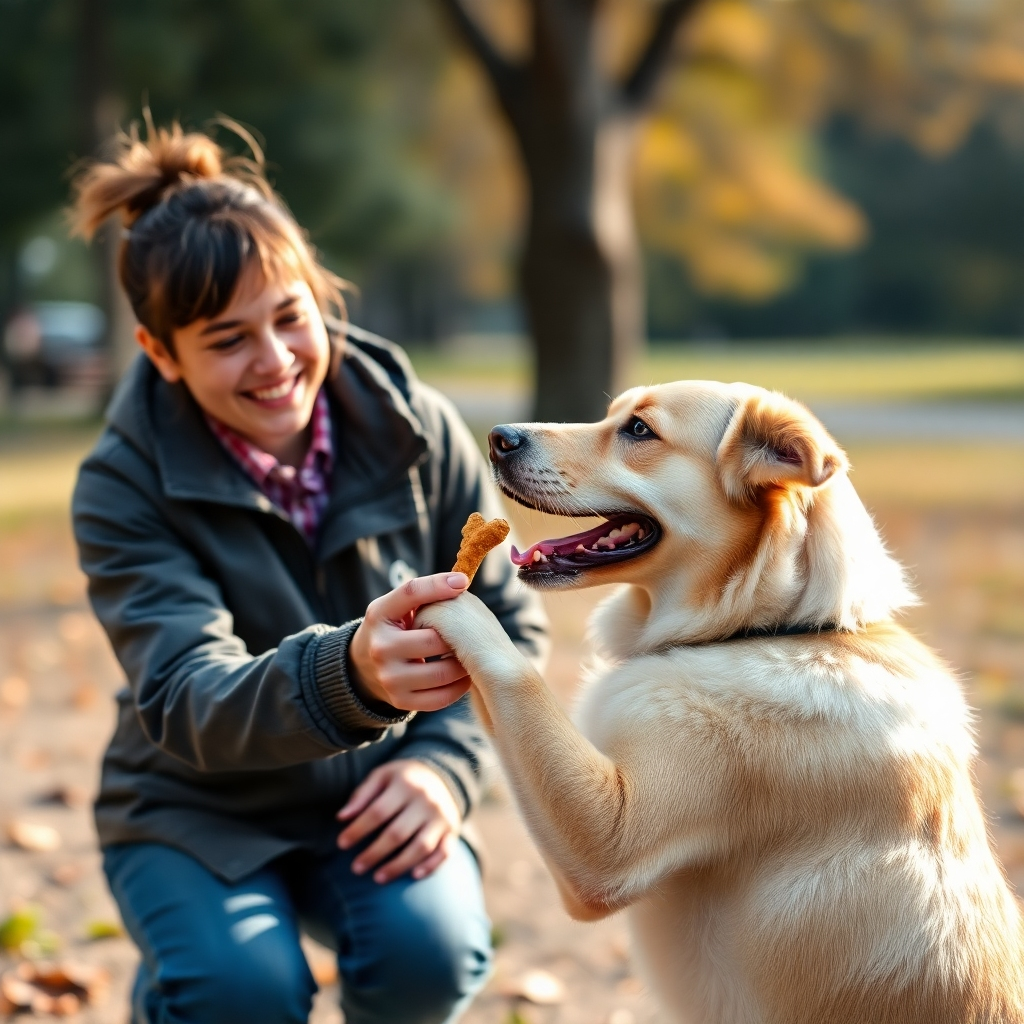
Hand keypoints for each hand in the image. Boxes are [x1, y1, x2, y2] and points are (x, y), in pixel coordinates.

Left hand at [337, 759, 461, 882]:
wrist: (441, 774)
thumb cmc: (402, 779)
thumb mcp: (382, 776)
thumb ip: (362, 794)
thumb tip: (341, 817)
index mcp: (405, 784)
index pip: (378, 812)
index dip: (358, 830)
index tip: (341, 844)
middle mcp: (426, 800)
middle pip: (397, 833)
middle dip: (374, 853)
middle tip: (356, 868)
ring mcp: (441, 816)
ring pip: (421, 847)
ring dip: (398, 866)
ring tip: (378, 878)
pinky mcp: (452, 830)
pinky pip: (445, 851)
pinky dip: (432, 865)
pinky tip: (415, 875)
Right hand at [349, 573, 471, 711]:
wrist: (362, 666)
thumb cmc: (392, 628)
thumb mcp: (395, 606)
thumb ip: (422, 593)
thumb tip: (460, 582)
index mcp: (379, 615)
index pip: (410, 592)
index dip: (438, 586)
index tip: (463, 582)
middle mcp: (380, 647)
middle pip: (434, 640)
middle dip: (457, 637)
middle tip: (471, 635)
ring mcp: (389, 677)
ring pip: (442, 672)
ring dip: (463, 664)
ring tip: (470, 655)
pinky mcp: (400, 700)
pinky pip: (440, 697)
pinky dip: (459, 686)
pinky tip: (463, 675)